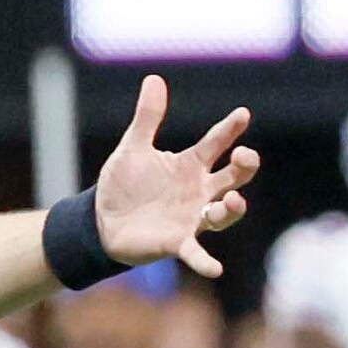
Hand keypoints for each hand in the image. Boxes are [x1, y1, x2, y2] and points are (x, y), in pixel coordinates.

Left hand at [87, 75, 258, 280]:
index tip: (242, 115)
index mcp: (190, 166)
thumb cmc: (123, 185)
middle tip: (246, 156)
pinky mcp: (177, 243)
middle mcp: (199, 191)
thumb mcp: (133, 148)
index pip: (216, 144)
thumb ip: (147, 118)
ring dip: (231, 209)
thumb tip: (153, 79)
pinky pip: (197, 253)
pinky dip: (206, 262)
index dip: (230, 130)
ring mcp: (192, 218)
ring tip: (231, 201)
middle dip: (244, 168)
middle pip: (233, 178)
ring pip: (224, 214)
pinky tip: (216, 269)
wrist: (101, 222)